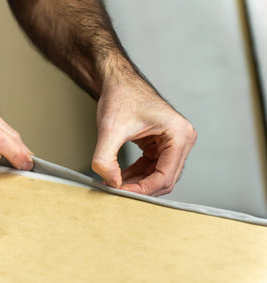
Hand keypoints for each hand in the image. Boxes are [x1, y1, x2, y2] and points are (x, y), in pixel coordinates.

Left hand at [91, 80, 196, 195]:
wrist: (118, 82)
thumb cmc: (120, 97)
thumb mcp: (110, 129)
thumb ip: (105, 159)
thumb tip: (111, 183)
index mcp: (179, 135)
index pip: (164, 177)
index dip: (141, 190)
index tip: (119, 193)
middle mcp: (183, 139)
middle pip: (164, 179)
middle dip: (140, 188)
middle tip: (116, 192)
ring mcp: (174, 142)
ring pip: (158, 176)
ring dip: (137, 183)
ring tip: (115, 184)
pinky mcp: (163, 144)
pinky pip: (153, 168)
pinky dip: (137, 174)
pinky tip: (119, 176)